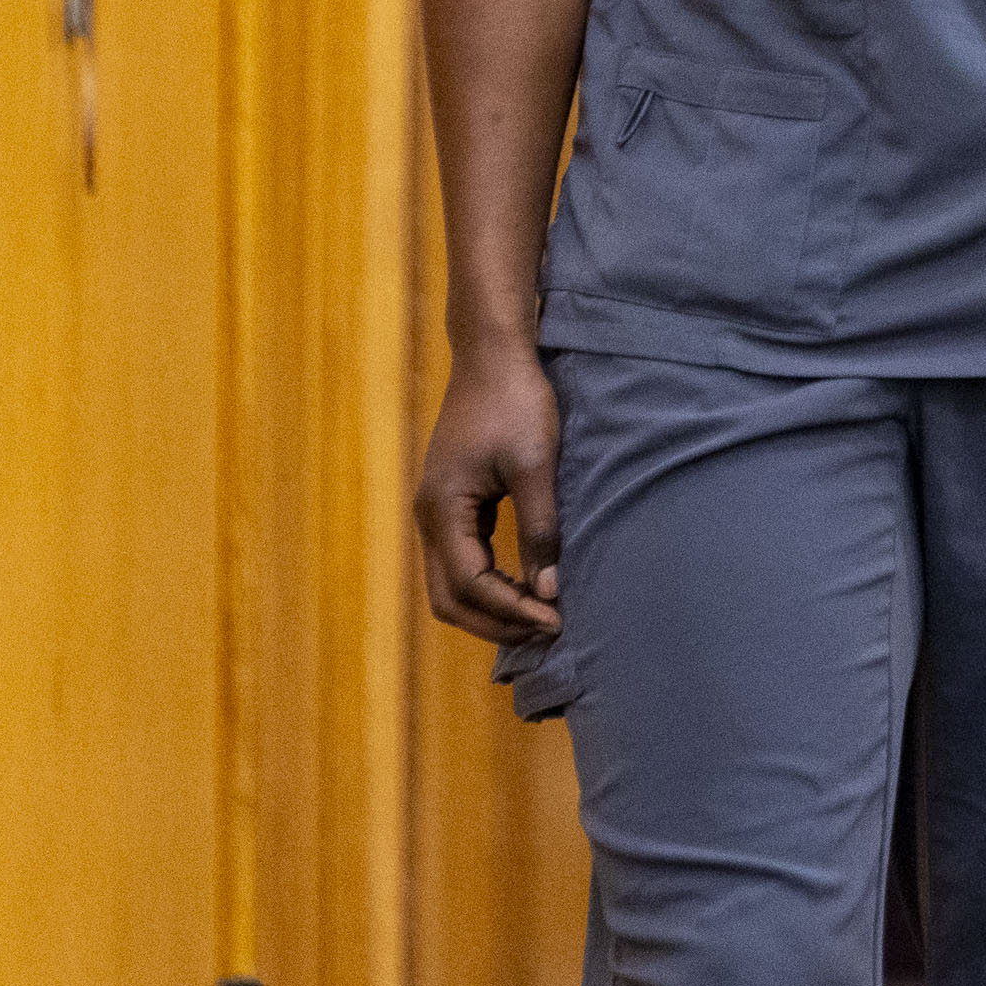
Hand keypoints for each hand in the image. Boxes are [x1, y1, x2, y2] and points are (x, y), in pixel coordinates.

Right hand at [412, 343, 562, 641]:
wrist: (493, 354)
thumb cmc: (516, 402)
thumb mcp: (535, 466)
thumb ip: (540, 530)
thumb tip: (548, 592)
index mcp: (443, 508)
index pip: (470, 585)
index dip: (512, 611)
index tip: (555, 620)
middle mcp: (429, 517)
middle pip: (450, 599)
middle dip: (496, 624)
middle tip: (546, 631)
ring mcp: (436, 511)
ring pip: (452, 586)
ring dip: (491, 609)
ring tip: (540, 617)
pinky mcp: (451, 504)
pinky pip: (461, 562)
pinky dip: (489, 586)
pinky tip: (525, 588)